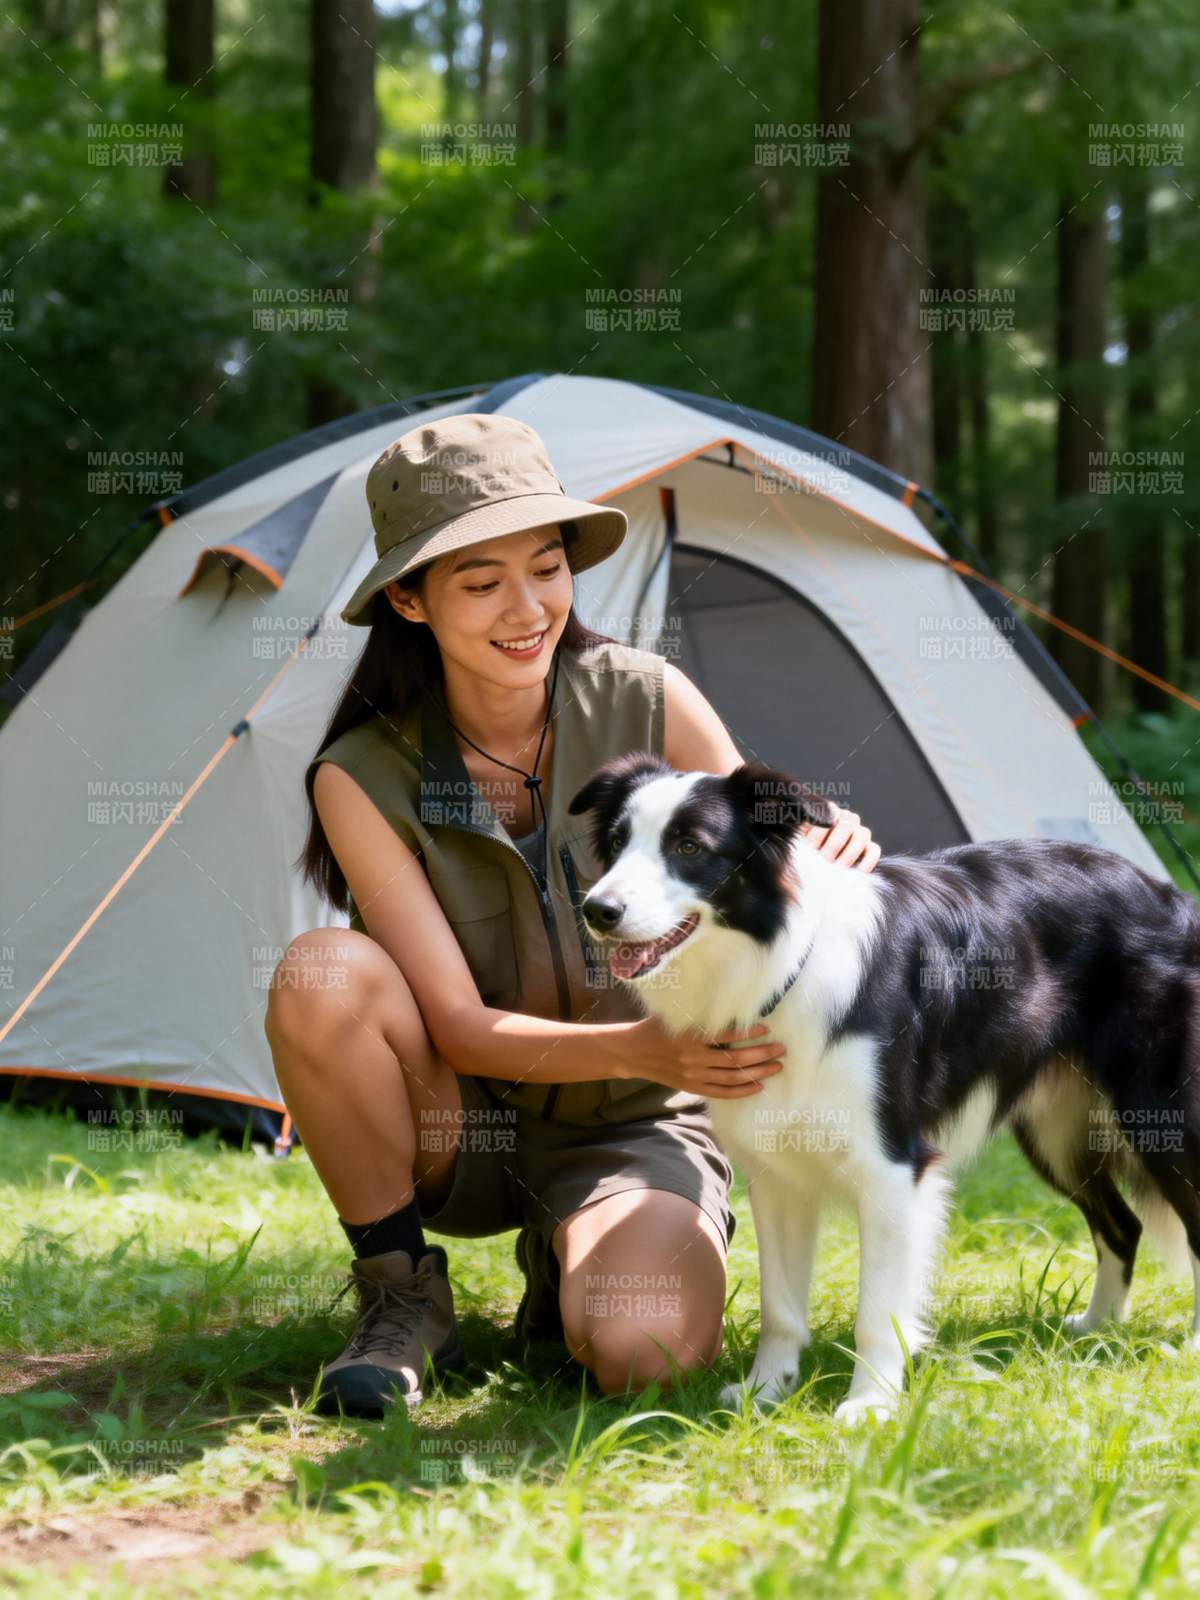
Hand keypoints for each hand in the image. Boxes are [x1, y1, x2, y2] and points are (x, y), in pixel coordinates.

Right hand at [614, 1014, 785, 1098]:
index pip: (725, 1035)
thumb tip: (731, 1009)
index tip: (766, 1027)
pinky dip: (742, 1090)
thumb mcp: (676, 1016)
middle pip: (735, 1059)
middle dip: (762, 1054)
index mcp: (690, 1036)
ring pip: (733, 1077)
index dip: (747, 1032)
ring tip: (777, 1065)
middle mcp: (694, 1058)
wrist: (633, 1052)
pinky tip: (759, 1085)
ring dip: (758, 1072)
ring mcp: (694, 1075)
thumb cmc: (657, 1028)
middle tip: (781, 1049)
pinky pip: (723, 1092)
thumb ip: (701, 1016)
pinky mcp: (693, 1086)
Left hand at [800, 804, 880, 871]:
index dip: (820, 832)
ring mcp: (860, 833)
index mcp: (828, 812)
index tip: (812, 847)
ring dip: (850, 853)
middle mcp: (846, 819)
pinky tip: (856, 872)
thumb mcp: (799, 842)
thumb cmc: (804, 854)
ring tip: (838, 867)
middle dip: (834, 846)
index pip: (830, 814)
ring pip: (863, 834)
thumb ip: (803, 836)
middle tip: (824, 861)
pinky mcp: (870, 848)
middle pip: (848, 825)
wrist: (814, 871)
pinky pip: (874, 850)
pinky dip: (867, 861)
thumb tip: (806, 838)